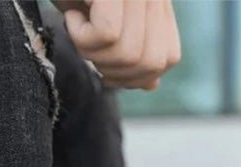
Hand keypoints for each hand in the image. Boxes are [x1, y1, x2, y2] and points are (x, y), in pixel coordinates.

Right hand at [61, 0, 180, 89]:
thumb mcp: (105, 24)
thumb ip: (135, 49)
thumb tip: (152, 85)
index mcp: (158, 0)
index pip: (168, 58)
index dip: (135, 76)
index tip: (104, 64)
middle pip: (151, 63)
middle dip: (113, 71)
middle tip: (87, 44)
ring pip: (129, 53)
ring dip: (93, 53)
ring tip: (78, 25)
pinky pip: (108, 33)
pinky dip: (81, 36)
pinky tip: (72, 16)